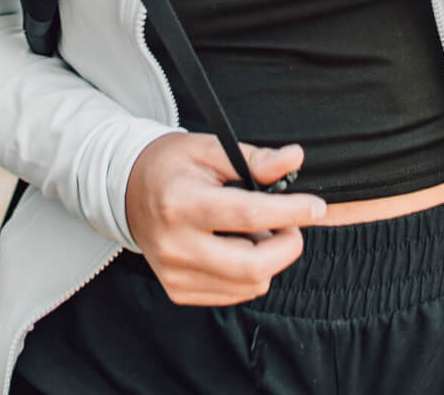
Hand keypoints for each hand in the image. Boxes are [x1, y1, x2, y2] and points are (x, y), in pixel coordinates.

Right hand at [125, 134, 326, 305]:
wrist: (127, 190)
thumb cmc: (171, 165)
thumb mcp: (210, 149)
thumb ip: (254, 159)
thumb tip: (295, 159)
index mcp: (182, 203)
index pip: (248, 215)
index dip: (290, 212)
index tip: (316, 207)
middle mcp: (176, 245)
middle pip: (253, 265)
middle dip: (287, 246)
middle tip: (289, 224)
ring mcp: (175, 273)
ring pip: (248, 284)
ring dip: (268, 260)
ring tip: (255, 231)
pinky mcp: (178, 290)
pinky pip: (233, 293)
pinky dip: (249, 273)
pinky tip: (238, 246)